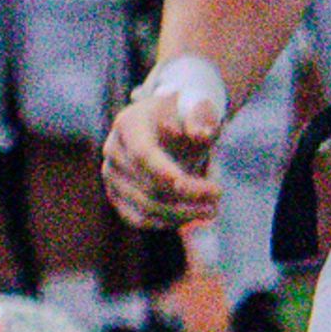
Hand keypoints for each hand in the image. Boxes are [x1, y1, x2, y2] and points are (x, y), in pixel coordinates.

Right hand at [102, 63, 224, 228]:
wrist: (166, 123)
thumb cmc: (185, 117)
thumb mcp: (197, 109)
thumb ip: (201, 118)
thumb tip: (200, 134)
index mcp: (129, 123)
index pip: (142, 153)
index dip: (165, 172)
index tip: (194, 185)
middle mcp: (113, 150)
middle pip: (147, 185)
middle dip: (188, 196)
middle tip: (218, 195)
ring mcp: (112, 176)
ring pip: (145, 207)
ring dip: (182, 213)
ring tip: (211, 209)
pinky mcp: (116, 196)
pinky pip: (138, 219)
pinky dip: (167, 222)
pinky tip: (191, 216)